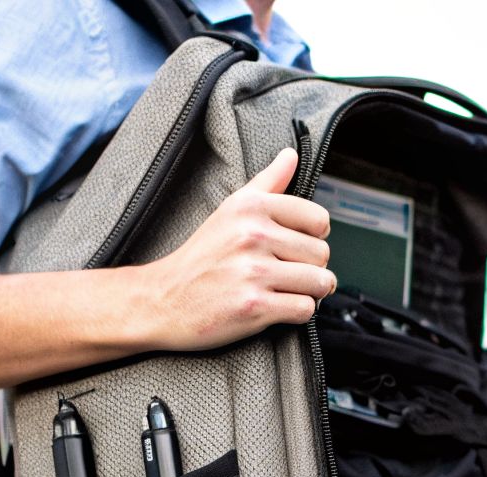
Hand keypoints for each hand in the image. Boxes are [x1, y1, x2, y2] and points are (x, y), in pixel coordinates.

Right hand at [127, 148, 334, 350]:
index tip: (294, 247)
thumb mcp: (230, 210)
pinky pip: (305, 308)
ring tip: (285, 290)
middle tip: (284, 273)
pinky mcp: (254, 306)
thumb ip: (267, 183)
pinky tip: (276, 306)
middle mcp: (252, 235)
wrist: (164, 300)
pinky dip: (296, 312)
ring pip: (320, 282)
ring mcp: (253, 272)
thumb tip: (291, 154)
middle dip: (310, 268)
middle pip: (322, 254)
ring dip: (308, 292)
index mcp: (250, 207)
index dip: (312, 238)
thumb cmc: (202, 256)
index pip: (318, 220)